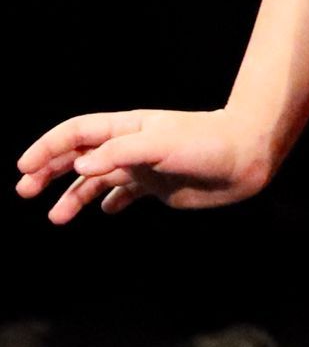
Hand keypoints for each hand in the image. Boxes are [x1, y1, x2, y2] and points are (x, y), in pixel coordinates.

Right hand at [15, 110, 272, 222]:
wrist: (246, 158)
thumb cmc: (206, 143)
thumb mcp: (160, 144)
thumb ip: (119, 153)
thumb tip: (81, 165)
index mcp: (127, 128)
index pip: (77, 133)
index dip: (49, 148)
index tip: (25, 168)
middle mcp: (130, 146)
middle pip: (80, 156)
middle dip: (50, 172)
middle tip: (25, 191)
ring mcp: (143, 166)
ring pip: (97, 180)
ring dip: (74, 196)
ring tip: (56, 218)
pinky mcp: (159, 185)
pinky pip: (125, 194)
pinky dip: (110, 202)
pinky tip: (103, 212)